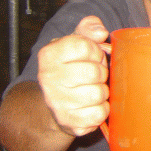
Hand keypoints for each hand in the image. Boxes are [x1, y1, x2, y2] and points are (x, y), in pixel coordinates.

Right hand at [37, 16, 110, 136]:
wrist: (58, 103)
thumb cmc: (73, 66)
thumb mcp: (78, 42)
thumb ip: (89, 29)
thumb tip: (101, 32)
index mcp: (49, 54)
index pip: (86, 46)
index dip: (96, 52)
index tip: (92, 57)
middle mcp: (48, 78)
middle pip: (95, 72)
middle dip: (102, 73)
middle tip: (96, 75)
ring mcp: (56, 102)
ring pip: (99, 94)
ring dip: (103, 92)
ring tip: (94, 89)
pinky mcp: (67, 122)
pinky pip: (98, 114)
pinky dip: (102, 110)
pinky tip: (92, 105)